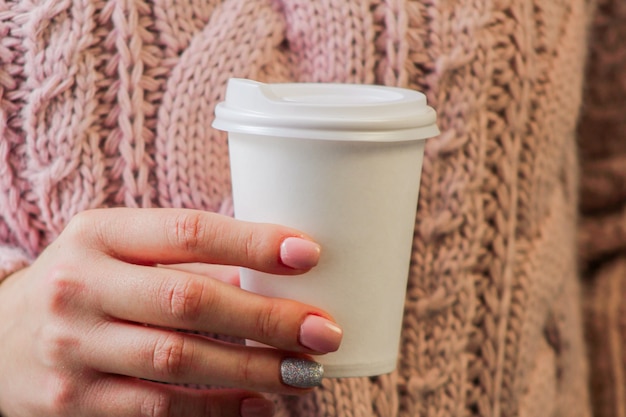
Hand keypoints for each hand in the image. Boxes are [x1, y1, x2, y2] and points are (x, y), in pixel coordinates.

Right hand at [0, 208, 342, 416]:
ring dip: (254, 370)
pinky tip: (259, 403)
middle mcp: (80, 287)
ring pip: (180, 363)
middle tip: (323, 332)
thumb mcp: (119, 250)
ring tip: (307, 373)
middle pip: (190, 301)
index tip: (308, 254)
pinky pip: (160, 411)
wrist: (0, 340)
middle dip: (267, 318)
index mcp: (99, 233)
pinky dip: (218, 409)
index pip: (187, 232)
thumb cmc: (85, 283)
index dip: (252, 243)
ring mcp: (73, 349)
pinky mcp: (74, 405)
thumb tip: (270, 273)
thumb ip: (185, 258)